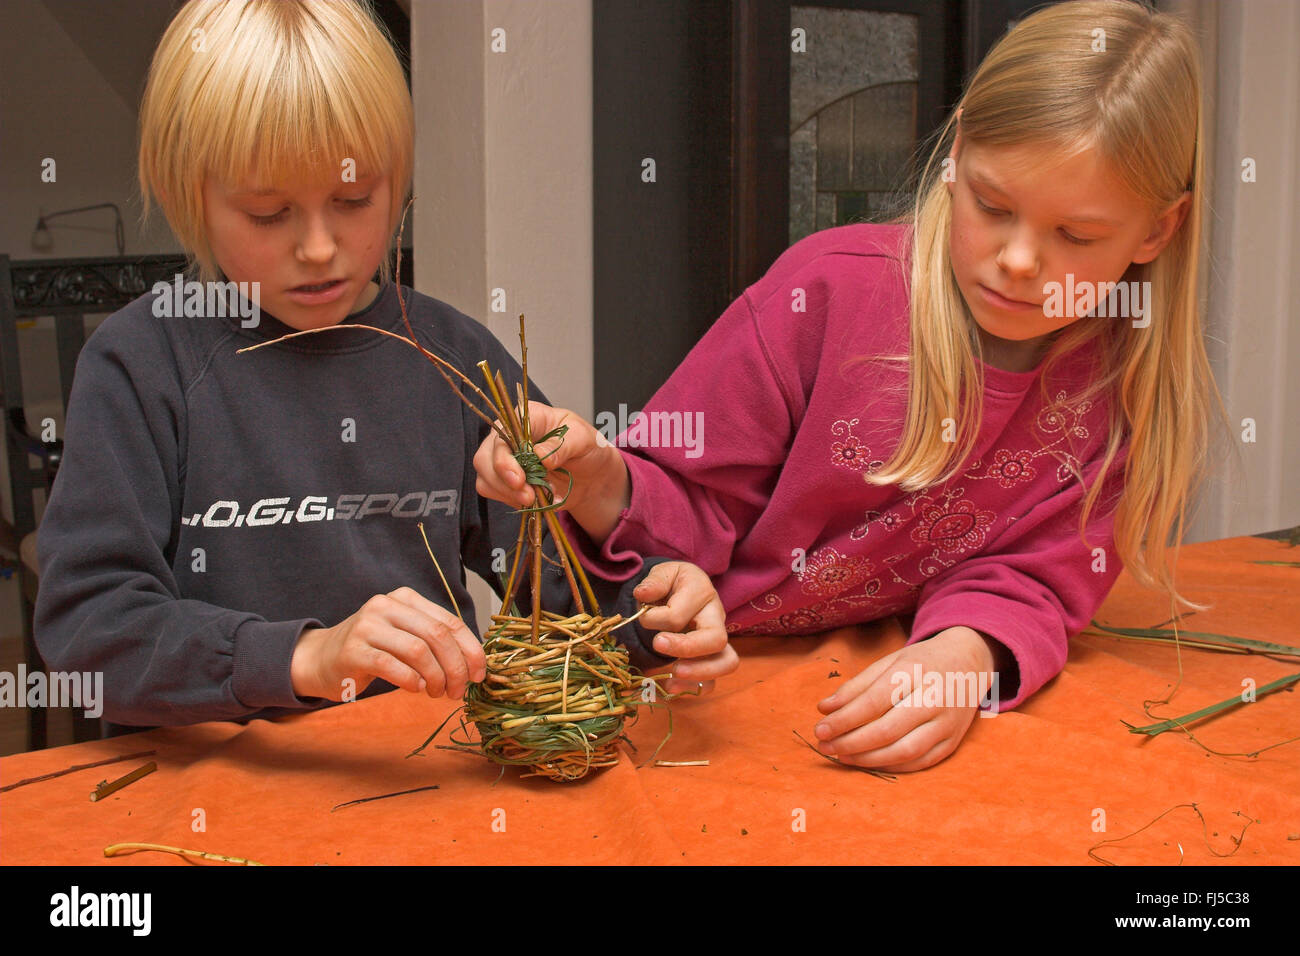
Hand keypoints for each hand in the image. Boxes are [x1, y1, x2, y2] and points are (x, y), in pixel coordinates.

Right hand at [291, 587, 485, 700]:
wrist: (321, 659)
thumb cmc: (372, 650)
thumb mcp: (405, 636)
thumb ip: (434, 641)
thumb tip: (475, 664)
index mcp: (405, 598)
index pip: (450, 622)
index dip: (470, 650)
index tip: (480, 674)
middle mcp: (386, 605)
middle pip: (438, 636)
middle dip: (456, 667)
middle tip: (459, 691)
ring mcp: (368, 626)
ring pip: (419, 651)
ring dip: (436, 678)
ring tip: (437, 692)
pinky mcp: (353, 650)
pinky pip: (393, 666)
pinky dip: (412, 681)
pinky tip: (417, 689)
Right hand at [472, 400, 628, 542]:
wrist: (591, 474)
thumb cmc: (585, 447)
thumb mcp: (583, 439)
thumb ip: (562, 445)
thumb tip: (540, 455)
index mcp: (526, 417)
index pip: (502, 433)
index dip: (504, 457)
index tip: (519, 478)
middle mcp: (509, 436)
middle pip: (485, 457)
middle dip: (502, 481)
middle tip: (527, 496)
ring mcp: (503, 458)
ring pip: (485, 477)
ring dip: (507, 494)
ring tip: (533, 499)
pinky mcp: (505, 479)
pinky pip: (494, 492)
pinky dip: (511, 501)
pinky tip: (532, 500)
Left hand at [633, 561, 736, 694]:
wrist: (682, 590)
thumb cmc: (672, 583)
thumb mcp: (662, 573)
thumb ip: (654, 582)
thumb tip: (643, 594)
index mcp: (702, 592)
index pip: (680, 613)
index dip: (656, 618)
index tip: (643, 616)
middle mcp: (716, 617)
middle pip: (716, 639)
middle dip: (686, 648)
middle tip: (658, 645)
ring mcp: (717, 640)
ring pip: (726, 662)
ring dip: (698, 673)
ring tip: (671, 678)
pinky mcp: (712, 659)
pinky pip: (713, 680)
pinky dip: (694, 688)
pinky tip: (671, 687)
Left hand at [812, 626, 1001, 771]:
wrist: (969, 662)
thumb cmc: (921, 662)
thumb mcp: (888, 662)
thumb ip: (856, 686)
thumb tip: (824, 709)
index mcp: (914, 672)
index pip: (873, 702)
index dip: (844, 720)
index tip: (820, 729)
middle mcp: (934, 698)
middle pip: (887, 730)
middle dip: (850, 743)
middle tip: (825, 747)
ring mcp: (947, 723)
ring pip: (904, 751)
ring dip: (868, 759)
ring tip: (842, 757)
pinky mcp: (953, 742)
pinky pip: (920, 762)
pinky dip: (891, 765)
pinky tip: (868, 762)